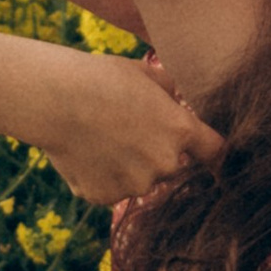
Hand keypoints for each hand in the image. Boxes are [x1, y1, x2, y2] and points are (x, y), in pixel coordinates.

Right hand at [35, 50, 220, 208]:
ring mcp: (134, 184)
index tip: (206, 150)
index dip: (209, 148)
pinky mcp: (105, 197)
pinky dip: (100, 176)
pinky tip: (85, 151)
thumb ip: (169, 90)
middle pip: (170, 165)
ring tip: (99, 136)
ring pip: (138, 179)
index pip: (215, 151)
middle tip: (126, 128)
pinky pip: (109, 189)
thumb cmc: (101, 78)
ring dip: (126, 166)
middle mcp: (164, 164)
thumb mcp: (145, 73)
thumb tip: (178, 93)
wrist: (56, 99)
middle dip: (155, 152)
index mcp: (180, 131)